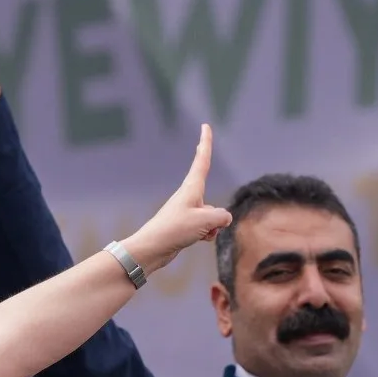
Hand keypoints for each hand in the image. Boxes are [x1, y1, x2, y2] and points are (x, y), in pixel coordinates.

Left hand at [121, 125, 231, 273]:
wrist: (152, 249)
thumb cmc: (175, 230)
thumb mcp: (206, 221)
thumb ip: (222, 216)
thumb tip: (225, 218)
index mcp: (191, 189)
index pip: (202, 160)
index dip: (206, 143)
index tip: (205, 127)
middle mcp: (189, 197)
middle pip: (204, 181)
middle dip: (205, 166)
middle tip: (202, 141)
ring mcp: (186, 211)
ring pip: (211, 212)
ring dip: (213, 223)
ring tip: (201, 233)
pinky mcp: (185, 225)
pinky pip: (205, 225)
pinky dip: (207, 232)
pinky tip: (200, 240)